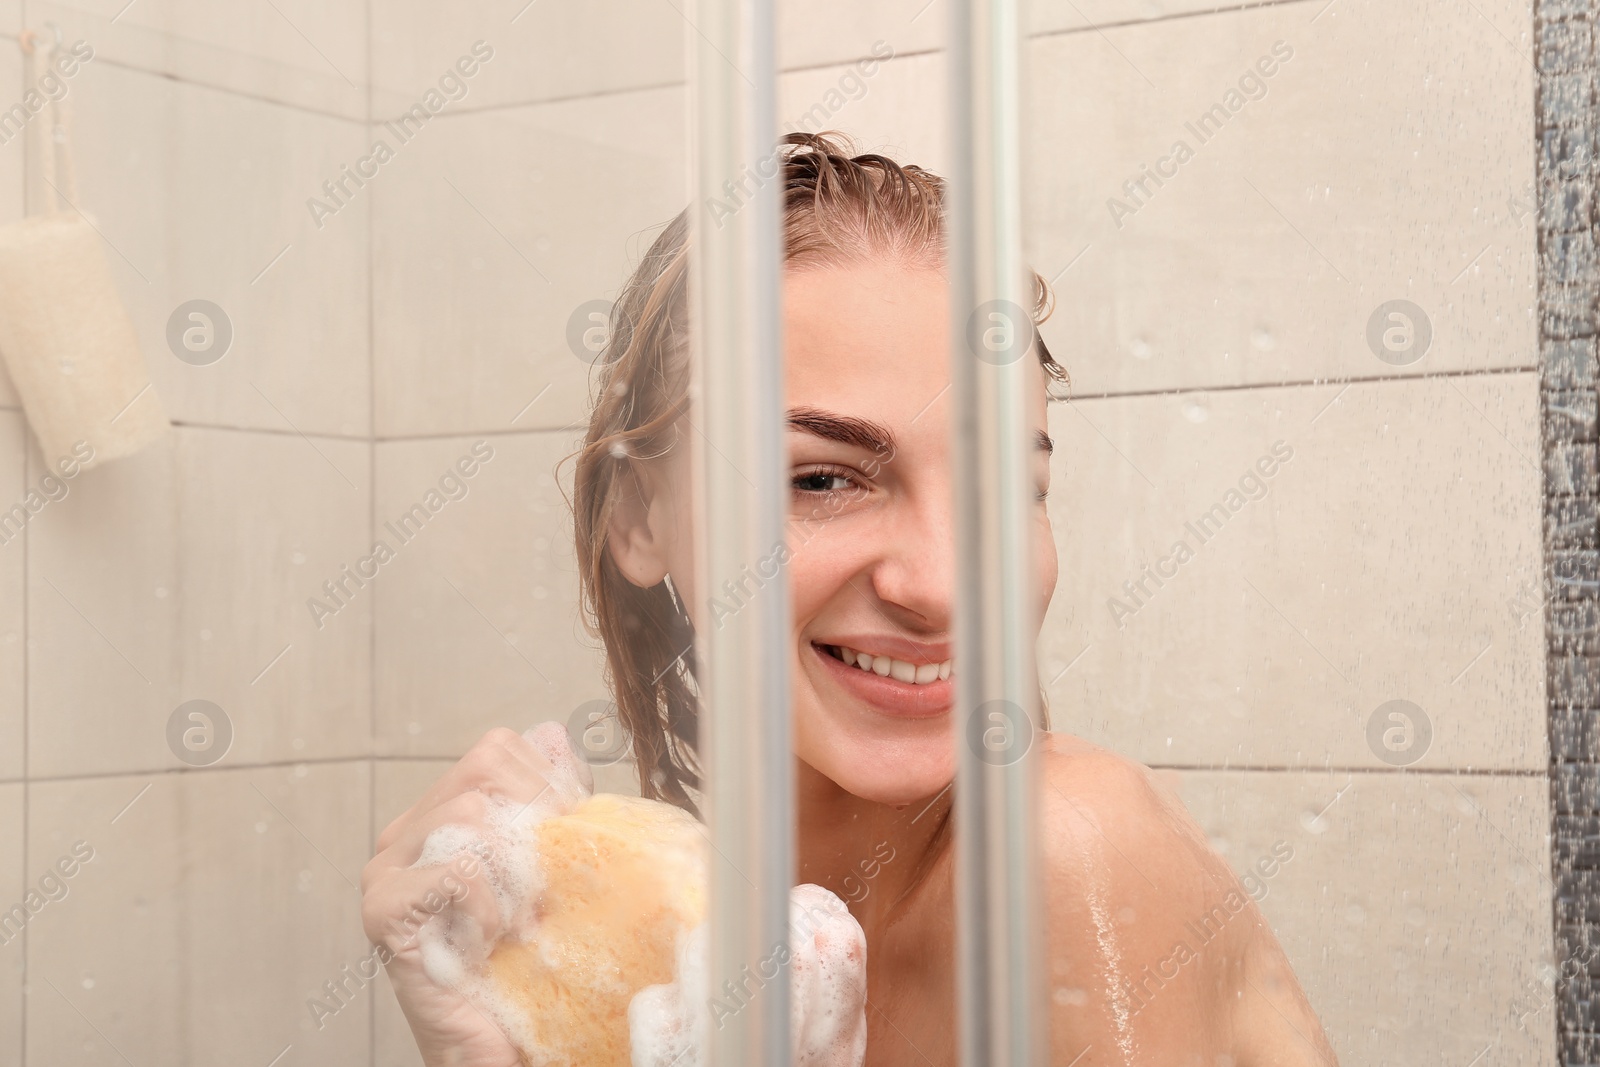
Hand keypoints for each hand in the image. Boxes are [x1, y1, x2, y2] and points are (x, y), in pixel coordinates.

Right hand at [360, 724, 592, 1066]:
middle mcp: (407, 830)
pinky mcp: (383, 908)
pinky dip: (490, 905)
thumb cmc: (525, 957)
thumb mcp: (554, 863)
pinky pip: (455, 870)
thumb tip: (551, 731)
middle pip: (484, 767)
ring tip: (518, 917)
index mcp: (444, 810)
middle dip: (536, 818)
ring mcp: (386, 866)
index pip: (498, 748)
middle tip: (546, 880)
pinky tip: (490, 938)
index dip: (547, 785)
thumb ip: (553, 798)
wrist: (500, 1038)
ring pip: (469, 814)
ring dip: (514, 872)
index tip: (567, 840)